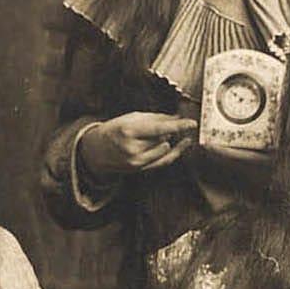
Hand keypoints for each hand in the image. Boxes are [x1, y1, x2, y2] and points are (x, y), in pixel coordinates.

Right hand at [79, 113, 195, 181]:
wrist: (97, 151)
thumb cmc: (115, 130)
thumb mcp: (131, 118)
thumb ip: (155, 118)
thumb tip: (176, 118)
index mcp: (128, 132)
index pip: (159, 129)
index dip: (177, 126)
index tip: (191, 123)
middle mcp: (132, 149)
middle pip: (163, 138)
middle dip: (167, 130)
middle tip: (161, 125)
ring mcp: (137, 162)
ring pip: (165, 149)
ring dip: (166, 140)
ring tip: (157, 135)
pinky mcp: (141, 170)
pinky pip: (163, 162)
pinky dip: (173, 153)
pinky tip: (181, 146)